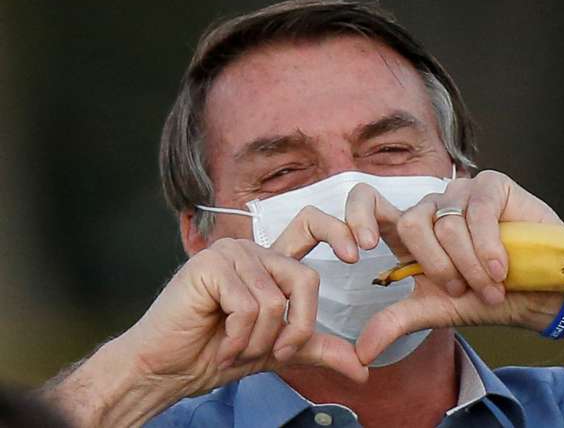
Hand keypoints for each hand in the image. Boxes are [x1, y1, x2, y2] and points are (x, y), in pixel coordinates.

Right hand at [120, 210, 367, 399]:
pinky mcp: (210, 266)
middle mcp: (252, 252)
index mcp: (270, 263)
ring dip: (258, 341)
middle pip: (305, 279)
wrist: (166, 371)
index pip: (310, 227)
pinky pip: (249, 307)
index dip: (337, 231)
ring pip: (275, 301)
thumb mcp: (278, 351)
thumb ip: (318, 349)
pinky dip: (239, 339)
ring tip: (234, 348)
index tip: (355, 255)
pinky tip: (220, 347)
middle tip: (272, 352)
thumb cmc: (215, 355)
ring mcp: (230, 255)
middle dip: (296, 328)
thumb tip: (363, 369)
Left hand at [344, 170, 563, 364]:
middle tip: (462, 290)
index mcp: (410, 233)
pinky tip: (502, 266)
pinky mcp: (492, 185)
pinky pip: (478, 211)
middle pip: (411, 224)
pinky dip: (489, 246)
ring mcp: (462, 193)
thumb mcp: (436, 310)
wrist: (540, 297)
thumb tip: (360, 353)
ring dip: (471, 266)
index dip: (356, 217)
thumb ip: (396, 321)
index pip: (368, 202)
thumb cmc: (488, 298)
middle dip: (439, 268)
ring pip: (447, 224)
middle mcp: (432, 209)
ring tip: (492, 285)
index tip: (360, 252)